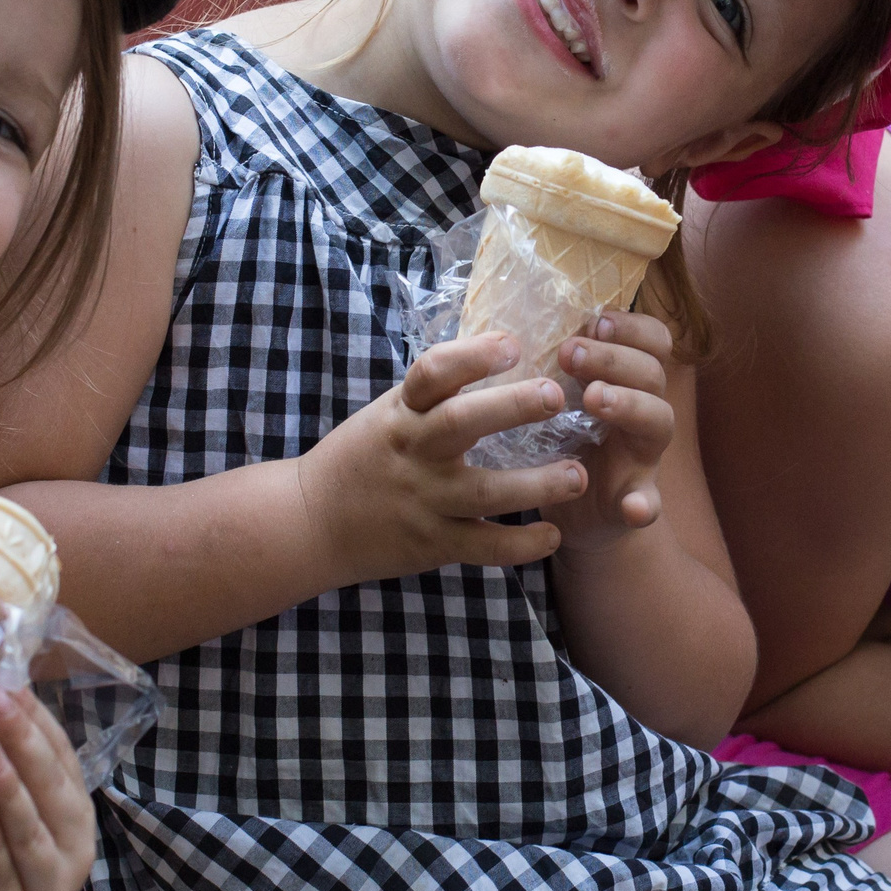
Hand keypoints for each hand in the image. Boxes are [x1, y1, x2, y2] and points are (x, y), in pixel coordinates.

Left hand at [0, 688, 94, 890]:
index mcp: (73, 815)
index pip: (62, 757)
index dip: (38, 719)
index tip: (6, 679)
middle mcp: (73, 848)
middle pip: (53, 787)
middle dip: (24, 740)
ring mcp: (48, 886)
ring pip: (33, 831)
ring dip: (11, 789)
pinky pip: (2, 875)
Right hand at [296, 332, 582, 577]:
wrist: (311, 521)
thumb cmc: (364, 457)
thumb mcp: (390, 413)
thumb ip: (435, 392)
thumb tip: (501, 348)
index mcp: (402, 412)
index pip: (432, 372)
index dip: (472, 355)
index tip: (513, 344)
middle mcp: (413, 451)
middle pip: (461, 423)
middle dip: (511, 407)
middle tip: (557, 394)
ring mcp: (423, 500)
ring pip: (483, 493)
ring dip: (535, 485)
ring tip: (578, 476)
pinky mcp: (432, 543)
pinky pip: (482, 546)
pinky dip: (520, 544)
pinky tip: (553, 535)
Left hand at [547, 311, 674, 557]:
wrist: (572, 510)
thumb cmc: (563, 439)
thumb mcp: (561, 395)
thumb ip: (557, 363)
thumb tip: (516, 320)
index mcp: (629, 380)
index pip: (653, 340)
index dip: (631, 326)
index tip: (594, 320)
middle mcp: (644, 411)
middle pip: (652, 372)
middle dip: (613, 358)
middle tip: (569, 354)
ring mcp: (644, 456)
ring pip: (659, 421)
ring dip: (631, 405)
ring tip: (594, 399)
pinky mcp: (634, 500)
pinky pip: (649, 503)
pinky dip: (644, 504)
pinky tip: (632, 507)